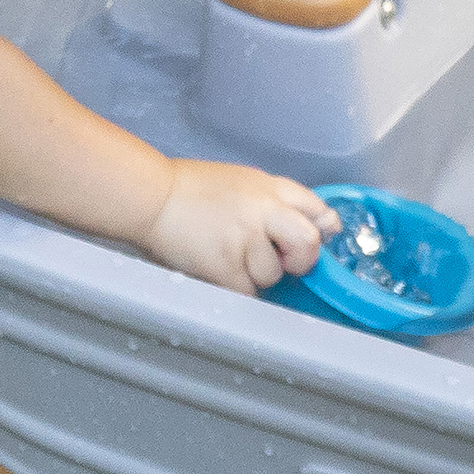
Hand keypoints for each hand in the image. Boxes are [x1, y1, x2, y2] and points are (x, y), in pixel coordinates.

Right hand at [145, 159, 334, 292]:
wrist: (151, 197)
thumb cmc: (191, 191)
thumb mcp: (242, 182)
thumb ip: (272, 202)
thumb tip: (302, 226)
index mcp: (270, 188)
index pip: (317, 210)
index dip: (322, 230)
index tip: (319, 241)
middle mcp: (264, 210)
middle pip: (308, 243)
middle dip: (302, 260)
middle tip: (286, 263)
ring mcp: (245, 238)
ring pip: (272, 275)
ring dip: (255, 275)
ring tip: (229, 255)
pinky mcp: (225, 265)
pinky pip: (247, 291)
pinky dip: (234, 287)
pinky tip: (218, 269)